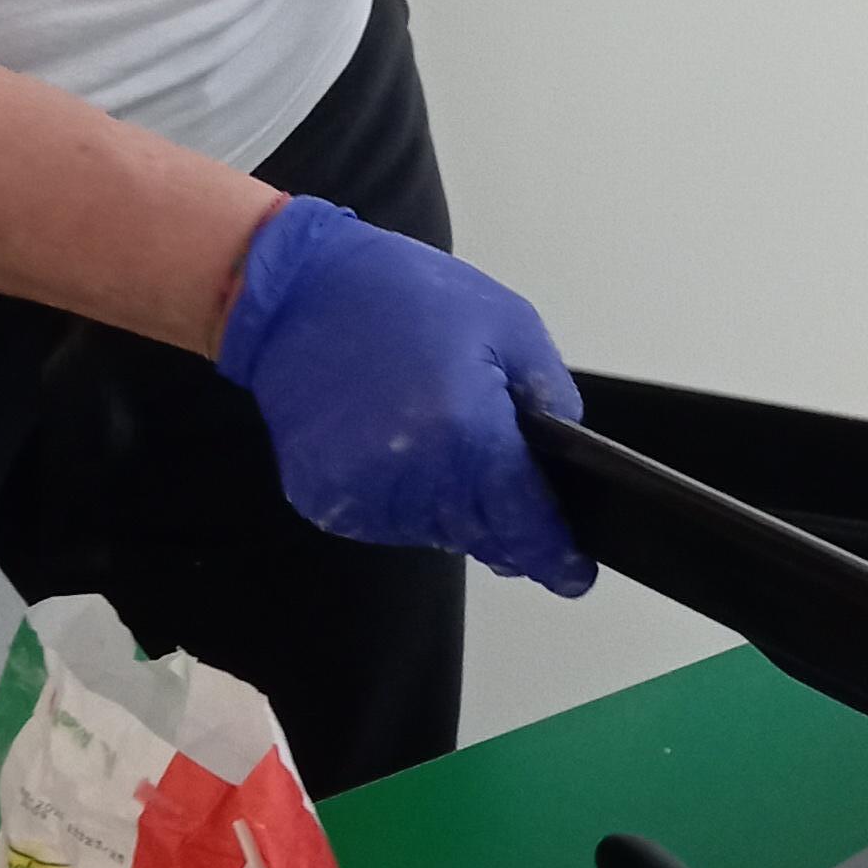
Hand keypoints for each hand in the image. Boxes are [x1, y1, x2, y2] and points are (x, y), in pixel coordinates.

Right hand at [214, 197, 595, 594]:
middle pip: (480, 533)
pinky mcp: (323, 499)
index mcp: (466, 433)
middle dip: (503, 521)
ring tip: (438, 438)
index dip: (552, 553)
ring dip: (453, 506)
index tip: (573, 573)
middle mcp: (415, 477)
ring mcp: (363, 495)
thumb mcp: (508, 323)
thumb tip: (561, 453)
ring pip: (434, 530)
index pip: (523, 521)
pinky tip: (399, 447)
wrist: (294, 294)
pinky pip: (386, 520)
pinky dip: (405, 498)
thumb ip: (550, 395)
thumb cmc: (401, 297)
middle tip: (507, 485)